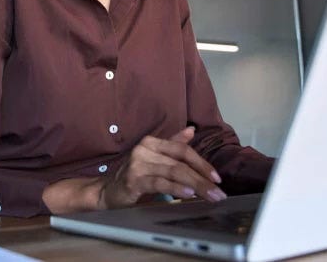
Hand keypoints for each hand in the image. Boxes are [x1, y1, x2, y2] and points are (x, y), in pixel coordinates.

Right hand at [97, 126, 226, 209]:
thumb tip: (191, 130)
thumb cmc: (134, 175)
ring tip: (210, 196)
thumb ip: (172, 145)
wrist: (107, 192)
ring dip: (195, 185)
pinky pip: (160, 183)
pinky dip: (176, 188)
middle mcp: (144, 149)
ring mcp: (138, 164)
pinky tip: (188, 194)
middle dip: (203, 178)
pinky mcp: (133, 180)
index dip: (201, 163)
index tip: (217, 178)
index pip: (182, 150)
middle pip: (181, 163)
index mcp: (151, 142)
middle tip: (219, 193)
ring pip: (174, 173)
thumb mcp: (155, 159)